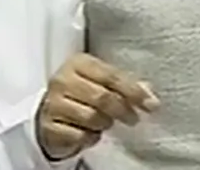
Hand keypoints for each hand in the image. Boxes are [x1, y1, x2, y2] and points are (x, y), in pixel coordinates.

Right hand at [35, 54, 160, 160]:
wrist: (49, 112)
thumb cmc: (79, 93)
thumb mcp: (100, 82)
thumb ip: (123, 84)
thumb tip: (148, 92)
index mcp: (78, 63)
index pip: (111, 76)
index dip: (134, 91)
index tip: (151, 104)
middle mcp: (63, 80)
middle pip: (103, 97)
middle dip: (123, 110)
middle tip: (134, 118)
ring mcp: (53, 103)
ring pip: (91, 118)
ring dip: (104, 123)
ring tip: (106, 122)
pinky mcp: (48, 126)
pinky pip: (79, 135)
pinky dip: (90, 137)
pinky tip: (90, 132)